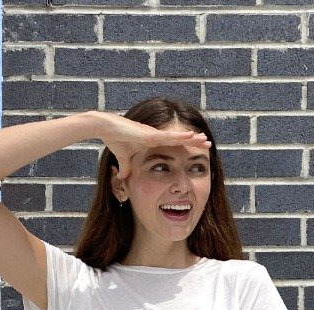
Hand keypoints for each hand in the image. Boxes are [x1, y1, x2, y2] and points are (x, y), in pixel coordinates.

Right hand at [92, 112, 211, 188]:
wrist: (105, 128)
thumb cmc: (114, 139)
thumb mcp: (122, 158)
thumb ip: (125, 168)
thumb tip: (123, 177)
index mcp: (152, 140)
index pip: (174, 144)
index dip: (186, 145)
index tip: (197, 148)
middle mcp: (156, 135)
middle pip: (180, 139)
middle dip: (194, 141)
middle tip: (208, 143)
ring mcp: (154, 133)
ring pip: (178, 137)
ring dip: (192, 138)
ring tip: (205, 140)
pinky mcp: (149, 134)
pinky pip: (168, 137)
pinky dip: (180, 136)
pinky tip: (192, 136)